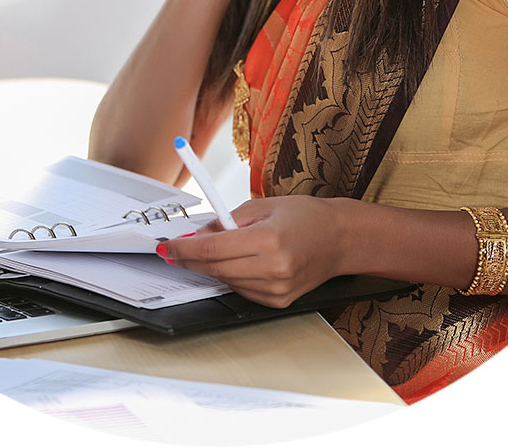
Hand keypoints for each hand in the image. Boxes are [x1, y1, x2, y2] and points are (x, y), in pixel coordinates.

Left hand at [158, 196, 345, 308]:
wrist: (340, 239)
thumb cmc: (305, 216)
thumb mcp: (262, 206)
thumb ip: (227, 221)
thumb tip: (195, 235)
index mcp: (269, 240)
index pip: (214, 248)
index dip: (184, 249)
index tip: (167, 246)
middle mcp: (274, 269)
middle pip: (215, 268)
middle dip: (189, 259)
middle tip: (173, 250)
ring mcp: (278, 289)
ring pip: (226, 280)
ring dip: (211, 266)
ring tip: (212, 249)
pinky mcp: (279, 301)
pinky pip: (241, 290)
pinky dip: (231, 275)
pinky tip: (239, 262)